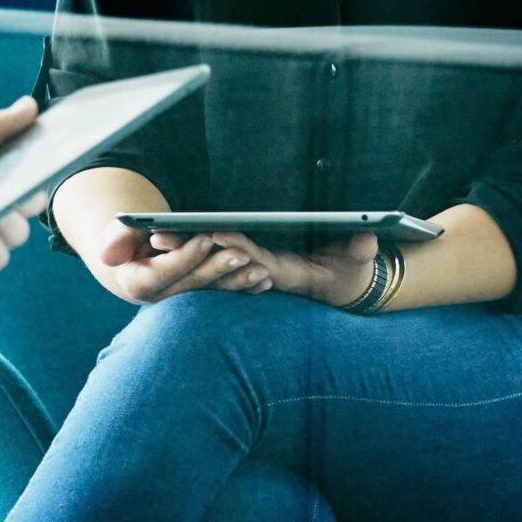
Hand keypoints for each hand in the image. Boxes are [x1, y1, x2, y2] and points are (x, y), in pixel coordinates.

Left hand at [136, 227, 380, 308]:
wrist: (341, 287)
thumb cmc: (348, 273)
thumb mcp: (358, 264)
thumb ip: (360, 251)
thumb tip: (367, 238)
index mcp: (282, 271)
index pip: (252, 257)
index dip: (232, 245)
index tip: (208, 233)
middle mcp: (259, 273)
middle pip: (220, 259)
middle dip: (191, 247)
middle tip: (159, 234)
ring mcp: (250, 271)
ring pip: (210, 261)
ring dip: (183, 248)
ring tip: (153, 233)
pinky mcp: (246, 268)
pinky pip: (212, 262)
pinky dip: (191, 250)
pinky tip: (167, 239)